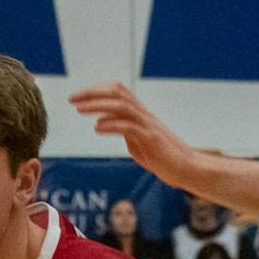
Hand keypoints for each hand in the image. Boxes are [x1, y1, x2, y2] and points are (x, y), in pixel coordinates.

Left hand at [68, 82, 203, 186]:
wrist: (186, 168)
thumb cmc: (162, 157)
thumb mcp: (137, 141)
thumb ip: (122, 129)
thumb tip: (103, 123)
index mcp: (139, 114)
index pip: (117, 91)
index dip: (96, 90)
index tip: (78, 97)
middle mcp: (143, 115)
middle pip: (117, 93)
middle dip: (92, 93)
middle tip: (72, 99)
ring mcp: (148, 125)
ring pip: (121, 105)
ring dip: (98, 105)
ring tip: (79, 109)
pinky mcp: (151, 139)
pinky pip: (129, 126)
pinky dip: (112, 124)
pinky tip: (98, 127)